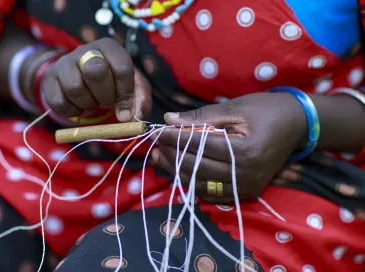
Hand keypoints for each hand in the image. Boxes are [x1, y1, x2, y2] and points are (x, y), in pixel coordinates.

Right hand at [41, 38, 150, 121]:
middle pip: (96, 72)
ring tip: (92, 103)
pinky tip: (78, 107)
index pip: (121, 67)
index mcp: (109, 47)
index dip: (125, 93)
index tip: (126, 113)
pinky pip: (59, 102)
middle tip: (106, 102)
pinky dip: (71, 112)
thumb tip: (134, 117)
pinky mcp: (49, 78)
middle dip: (105, 96)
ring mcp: (64, 62)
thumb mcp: (131, 88)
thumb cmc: (112, 84)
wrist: (81, 79)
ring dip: (88, 105)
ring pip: (75, 88)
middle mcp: (85, 50)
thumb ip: (139, 100)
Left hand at [152, 92, 307, 202]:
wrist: (296, 125)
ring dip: (177, 170)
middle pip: (197, 167)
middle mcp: (246, 174)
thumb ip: (201, 117)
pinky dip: (193, 182)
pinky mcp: (246, 192)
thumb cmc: (266, 110)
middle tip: (155, 144)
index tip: (156, 130)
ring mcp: (247, 187)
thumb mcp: (234, 108)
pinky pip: (212, 193)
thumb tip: (169, 120)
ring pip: (200, 183)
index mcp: (245, 151)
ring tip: (160, 156)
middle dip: (172, 155)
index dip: (174, 138)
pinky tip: (179, 170)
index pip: (199, 146)